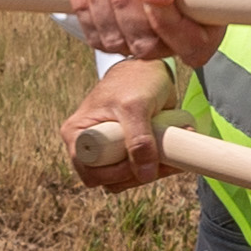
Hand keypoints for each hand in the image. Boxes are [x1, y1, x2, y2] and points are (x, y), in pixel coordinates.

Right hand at [63, 59, 172, 191]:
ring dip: (152, 173)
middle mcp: (90, 146)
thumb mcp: (135, 106)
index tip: (140, 162)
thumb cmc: (134, 81)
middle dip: (138, 176)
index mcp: (77, 134)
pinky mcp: (128, 152)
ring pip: (127, 179)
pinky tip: (173, 156)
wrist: (150, 70)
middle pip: (110, 181)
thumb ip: (138, 139)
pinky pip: (140, 171)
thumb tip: (143, 175)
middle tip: (163, 160)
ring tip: (172, 154)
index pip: (91, 172)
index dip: (116, 174)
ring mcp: (110, 150)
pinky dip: (158, 168)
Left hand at [66, 0, 220, 63]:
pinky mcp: (113, 33)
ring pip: (117, 41)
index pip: (194, 43)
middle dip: (125, 1)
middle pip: (148, 44)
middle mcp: (177, 30)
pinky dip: (84, 4)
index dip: (168, 24)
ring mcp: (143, 36)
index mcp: (206, 9)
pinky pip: (95, 36)